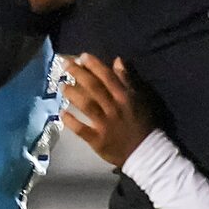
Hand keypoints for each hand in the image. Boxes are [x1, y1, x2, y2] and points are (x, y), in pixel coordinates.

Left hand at [61, 54, 161, 168]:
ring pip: (86, 105)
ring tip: (62, 86)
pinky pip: (82, 130)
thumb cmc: (143, 123)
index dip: (93, 65)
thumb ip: (127, 79)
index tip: (81, 56)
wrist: (146, 152)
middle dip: (78, 74)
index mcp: (124, 97)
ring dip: (72, 94)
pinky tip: (62, 113)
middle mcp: (113, 108)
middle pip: (93, 88)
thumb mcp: (139, 98)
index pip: (107, 77)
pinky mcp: (98, 141)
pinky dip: (71, 122)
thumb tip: (117, 60)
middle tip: (65, 65)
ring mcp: (105, 125)